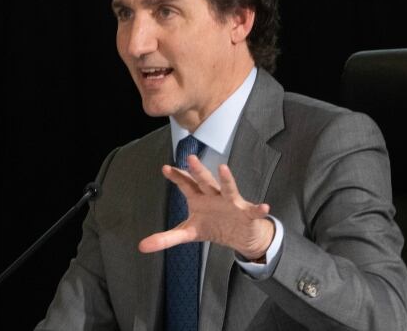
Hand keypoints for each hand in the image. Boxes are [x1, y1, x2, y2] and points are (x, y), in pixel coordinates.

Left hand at [138, 155, 274, 260]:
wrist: (239, 235)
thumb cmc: (212, 226)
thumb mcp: (188, 233)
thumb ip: (165, 238)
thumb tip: (141, 246)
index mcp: (199, 198)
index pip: (186, 185)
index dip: (176, 177)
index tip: (165, 168)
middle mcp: (215, 196)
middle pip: (205, 182)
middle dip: (198, 171)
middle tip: (190, 159)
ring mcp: (232, 203)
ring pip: (229, 189)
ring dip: (227, 180)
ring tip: (223, 169)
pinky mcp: (247, 214)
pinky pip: (254, 211)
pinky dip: (259, 209)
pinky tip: (265, 207)